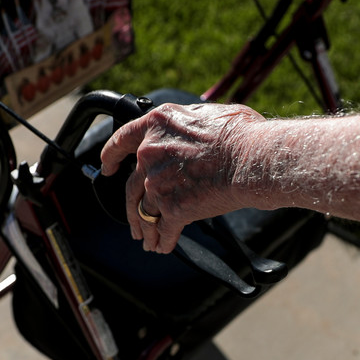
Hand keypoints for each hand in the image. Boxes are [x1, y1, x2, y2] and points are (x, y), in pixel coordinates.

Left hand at [98, 102, 258, 253]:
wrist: (253, 160)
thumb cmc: (241, 135)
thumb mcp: (209, 113)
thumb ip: (190, 123)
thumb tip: (194, 127)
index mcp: (158, 125)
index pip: (124, 140)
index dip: (111, 155)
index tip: (107, 167)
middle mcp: (150, 152)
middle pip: (131, 186)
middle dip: (130, 208)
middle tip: (133, 222)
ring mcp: (158, 181)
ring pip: (144, 211)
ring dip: (145, 228)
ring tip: (148, 240)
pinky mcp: (172, 207)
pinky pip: (163, 229)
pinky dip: (163, 240)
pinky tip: (164, 246)